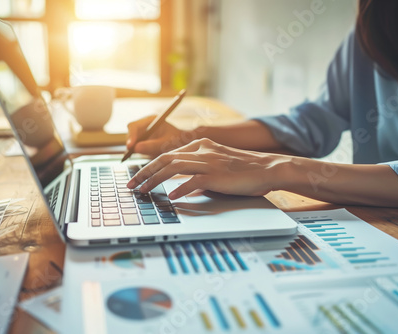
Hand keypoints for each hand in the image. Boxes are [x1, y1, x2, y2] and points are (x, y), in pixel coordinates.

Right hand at [126, 115, 196, 156]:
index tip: (130, 146)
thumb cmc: (178, 140)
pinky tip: (148, 156)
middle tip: (130, 154)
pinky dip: (139, 153)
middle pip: (131, 134)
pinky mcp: (143, 142)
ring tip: (147, 154)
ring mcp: (143, 134)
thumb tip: (136, 148)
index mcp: (151, 120)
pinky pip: (137, 148)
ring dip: (136, 149)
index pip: (134, 126)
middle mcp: (145, 126)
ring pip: (133, 142)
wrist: (184, 144)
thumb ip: (152, 146)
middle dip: (131, 144)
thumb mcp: (166, 143)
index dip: (130, 136)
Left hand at [127, 138, 290, 199]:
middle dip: (143, 172)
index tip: (137, 176)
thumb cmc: (244, 169)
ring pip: (172, 167)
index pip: (168, 154)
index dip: (149, 166)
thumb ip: (198, 170)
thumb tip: (181, 187)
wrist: (267, 168)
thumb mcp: (217, 164)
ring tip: (142, 191)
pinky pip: (192, 181)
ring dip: (153, 180)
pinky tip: (171, 197)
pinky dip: (179, 189)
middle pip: (164, 159)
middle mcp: (201, 150)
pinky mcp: (216, 174)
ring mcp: (208, 161)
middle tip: (130, 185)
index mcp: (201, 145)